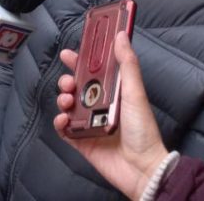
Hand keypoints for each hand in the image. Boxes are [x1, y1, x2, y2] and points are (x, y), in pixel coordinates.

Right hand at [53, 32, 168, 200]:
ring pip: (67, 105)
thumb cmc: (143, 130)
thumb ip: (127, 64)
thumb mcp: (135, 92)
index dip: (79, 61)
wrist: (142, 168)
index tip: (69, 53)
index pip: (92, 72)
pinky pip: (63, 129)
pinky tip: (65, 120)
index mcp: (113, 92)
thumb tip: (121, 35)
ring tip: (67, 101)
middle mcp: (99, 106)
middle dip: (67, 80)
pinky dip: (60, 122)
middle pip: (75, 87)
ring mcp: (89, 123)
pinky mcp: (81, 141)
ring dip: (62, 99)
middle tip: (69, 82)